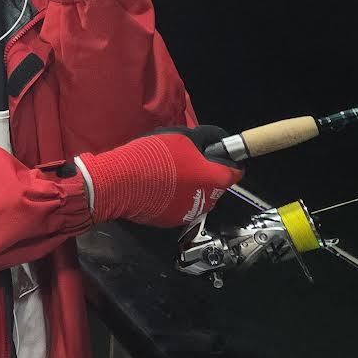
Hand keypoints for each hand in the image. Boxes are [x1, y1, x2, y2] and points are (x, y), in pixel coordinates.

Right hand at [77, 133, 239, 228]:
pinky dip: (175, 197)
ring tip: (170, 173)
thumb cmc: (152, 158)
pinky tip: (160, 185)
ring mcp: (189, 213)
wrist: (120, 182)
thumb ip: (205, 138)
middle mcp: (208, 200)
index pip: (236, 171)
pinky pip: (181, 206)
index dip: (229, 160)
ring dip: (191, 186)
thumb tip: (215, 140)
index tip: (220, 154)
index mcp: (215, 179)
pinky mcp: (171, 221)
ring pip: (198, 197)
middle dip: (206, 173)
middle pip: (216, 185)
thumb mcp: (182, 136)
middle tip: (188, 160)